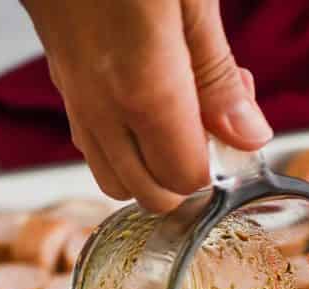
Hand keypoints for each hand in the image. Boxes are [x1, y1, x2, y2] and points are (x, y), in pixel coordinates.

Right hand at [21, 0, 272, 210]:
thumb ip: (215, 74)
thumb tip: (248, 135)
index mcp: (142, 85)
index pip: (184, 179)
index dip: (215, 166)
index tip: (234, 128)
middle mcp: (99, 103)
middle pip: (146, 194)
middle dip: (187, 175)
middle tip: (212, 119)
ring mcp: (73, 93)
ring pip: (111, 178)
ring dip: (153, 164)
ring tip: (180, 108)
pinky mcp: (60, 75)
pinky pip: (92, 141)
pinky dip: (125, 141)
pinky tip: (148, 94)